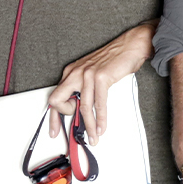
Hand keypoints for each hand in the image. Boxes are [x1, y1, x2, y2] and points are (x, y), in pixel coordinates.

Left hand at [46, 22, 155, 142]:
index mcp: (70, 72)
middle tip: (74, 131)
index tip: (55, 130)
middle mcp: (75, 73)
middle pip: (58, 101)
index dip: (54, 117)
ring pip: (83, 107)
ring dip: (89, 126)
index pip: (55, 98)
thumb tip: (79, 110)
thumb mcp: (90, 74)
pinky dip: (101, 119)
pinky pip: (98, 104)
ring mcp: (87, 75)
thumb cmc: (112, 60)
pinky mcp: (101, 77)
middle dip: (64, 119)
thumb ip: (82, 89)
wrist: (128, 46)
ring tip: (93, 137)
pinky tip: (101, 127)